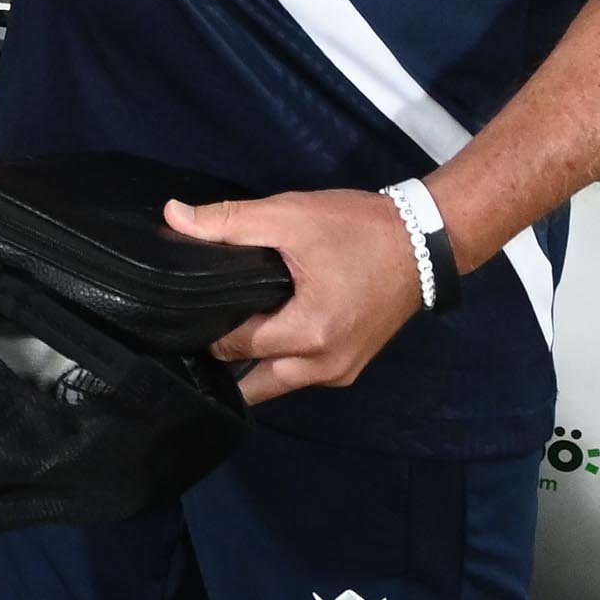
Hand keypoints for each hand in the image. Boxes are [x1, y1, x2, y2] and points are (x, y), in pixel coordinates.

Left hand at [173, 188, 428, 404]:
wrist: (425, 242)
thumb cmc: (358, 229)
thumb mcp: (291, 216)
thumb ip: (229, 221)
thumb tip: (174, 217)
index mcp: (308, 335)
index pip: (232, 346)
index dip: (207, 322)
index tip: (191, 303)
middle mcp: (324, 368)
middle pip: (251, 382)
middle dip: (225, 357)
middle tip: (207, 319)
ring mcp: (340, 373)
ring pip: (276, 383)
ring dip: (253, 362)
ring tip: (233, 322)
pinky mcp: (350, 366)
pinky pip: (300, 374)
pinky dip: (280, 359)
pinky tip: (267, 327)